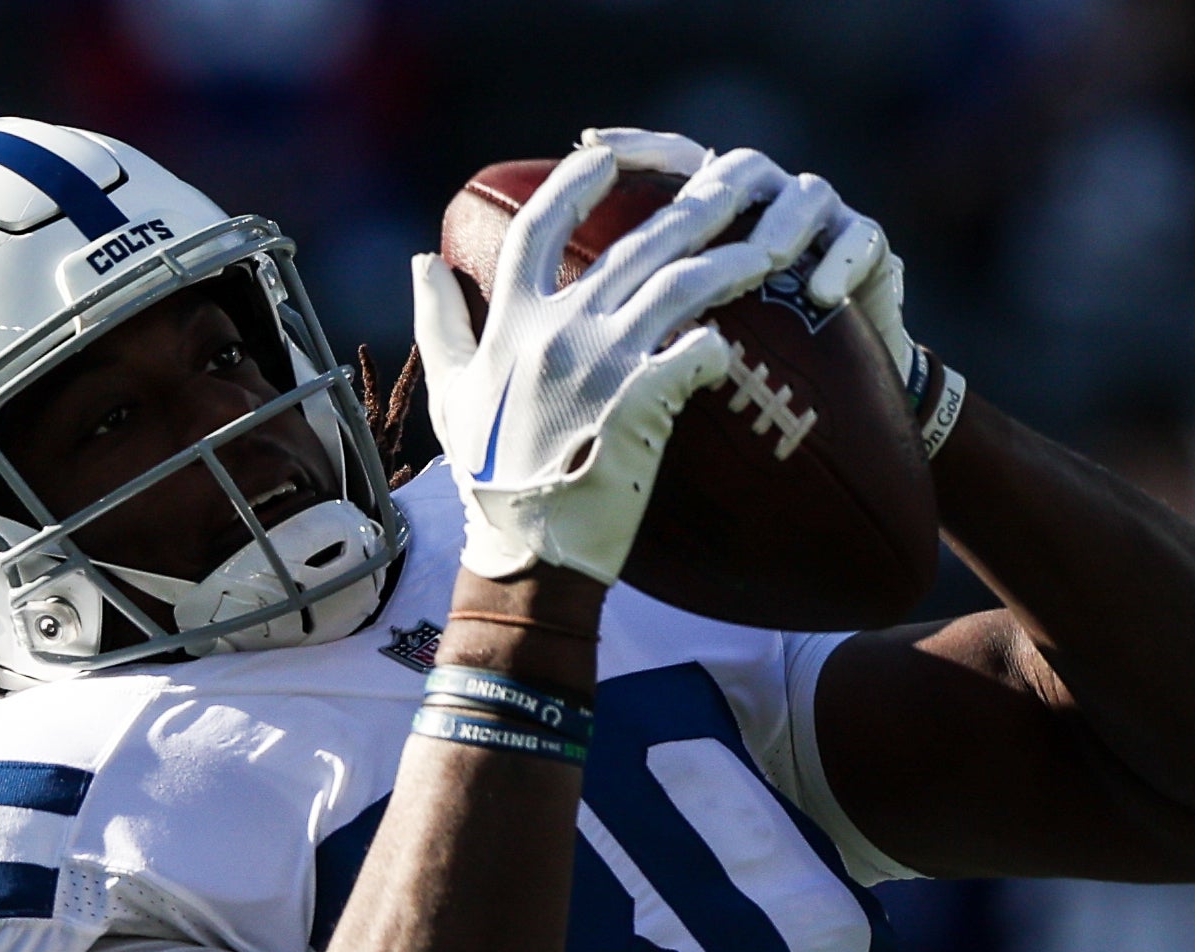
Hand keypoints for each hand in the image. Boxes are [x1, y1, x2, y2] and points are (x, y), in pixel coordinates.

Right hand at [412, 143, 835, 583]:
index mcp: (510, 321)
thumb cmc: (490, 482)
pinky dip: (721, 342)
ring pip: (680, 286)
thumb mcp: (449, 395)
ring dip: (731, 260)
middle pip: (635, 242)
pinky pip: (697, 355)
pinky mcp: (642, 405)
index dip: (578, 180)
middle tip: (739, 180)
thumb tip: (422, 260)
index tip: (610, 155)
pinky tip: (741, 337)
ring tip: (772, 246)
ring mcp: (601, 365)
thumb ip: (438, 322)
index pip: (541, 222)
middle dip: (693, 204)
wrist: (528, 554)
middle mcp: (556, 330)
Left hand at [582, 127, 921, 397]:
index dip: (636, 148)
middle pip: (738, 167)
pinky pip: (862, 238)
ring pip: (804, 193)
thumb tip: (540, 301)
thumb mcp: (679, 337)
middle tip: (692, 219)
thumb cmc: (743, 364)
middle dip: (715, 189)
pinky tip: (822, 293)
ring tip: (766, 260)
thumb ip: (625, 306)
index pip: (673, 160)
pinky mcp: (868, 248)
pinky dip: (842, 261)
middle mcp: (765, 202)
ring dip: (782, 224)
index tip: (590, 145)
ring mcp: (820, 221)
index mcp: (714, 211)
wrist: (833, 399)